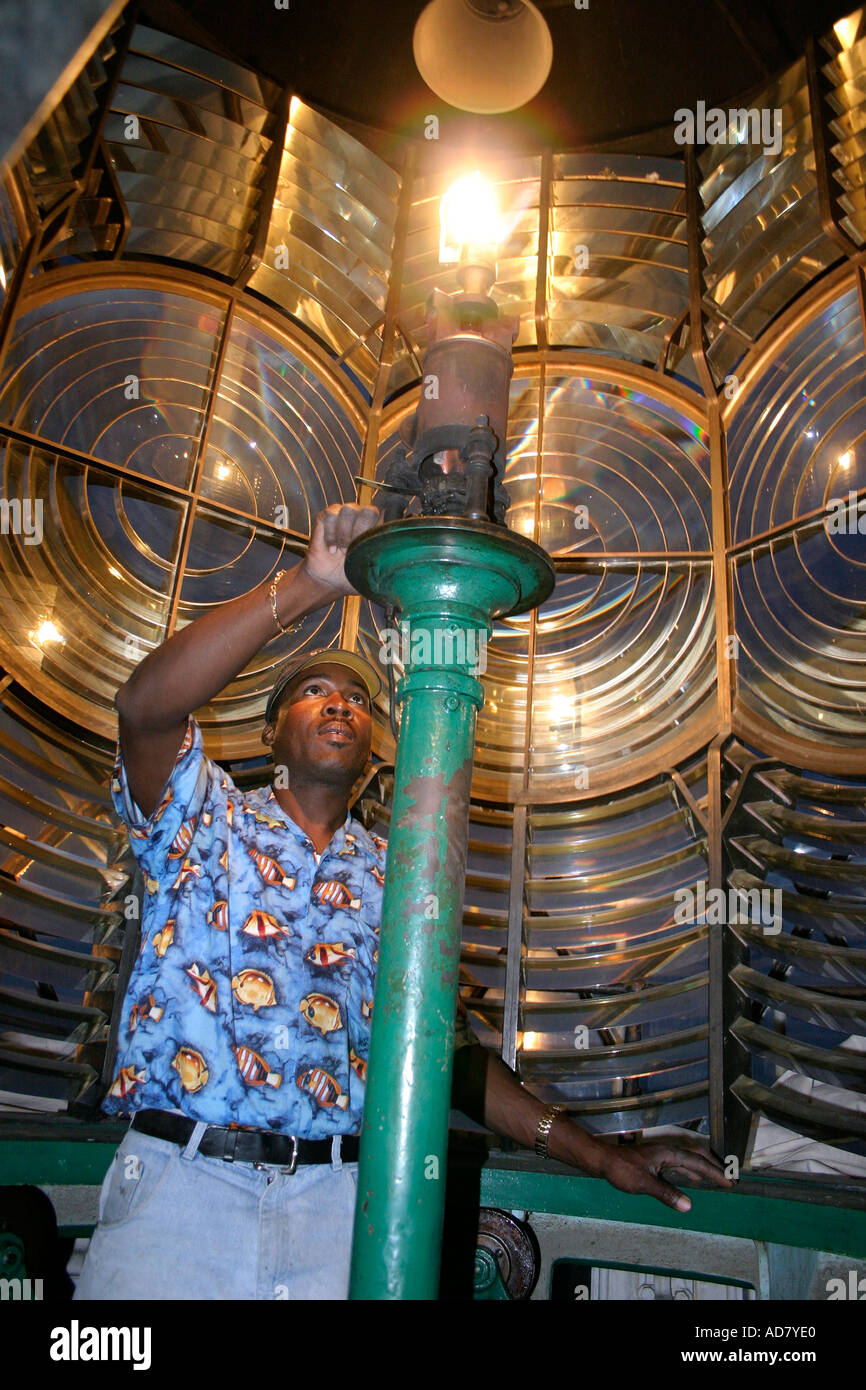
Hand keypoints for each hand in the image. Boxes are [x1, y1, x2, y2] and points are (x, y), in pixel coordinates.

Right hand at [300, 503, 380, 596]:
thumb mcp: (373, 574)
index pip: (382, 512)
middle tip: (351, 550)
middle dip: (357, 533)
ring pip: (347, 510)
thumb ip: (387, 568)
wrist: (330, 580)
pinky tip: (330, 547)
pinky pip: (329, 515)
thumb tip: (400, 571)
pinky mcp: (325, 517)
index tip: (366, 547)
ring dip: (342, 534)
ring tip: (341, 550)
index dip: (372, 529)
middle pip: (366, 510)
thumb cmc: (353, 574)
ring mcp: (343, 515)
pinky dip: (329, 534)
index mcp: (375, 526)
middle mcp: (360, 516)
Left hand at [599, 1139, 733, 1213]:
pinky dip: (691, 1171)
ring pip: (688, 1161)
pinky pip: (680, 1165)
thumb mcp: (644, 1184)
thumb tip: (688, 1206)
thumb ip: (666, 1194)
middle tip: (730, 1179)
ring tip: (717, 1178)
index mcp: (667, 1153)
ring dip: (703, 1169)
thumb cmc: (621, 1169)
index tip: (729, 1181)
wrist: (602, 1160)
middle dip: (714, 1167)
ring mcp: (661, 1156)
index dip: (714, 1172)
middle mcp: (667, 1152)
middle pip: (696, 1157)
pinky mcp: (655, 1162)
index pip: (697, 1162)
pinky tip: (693, 1178)